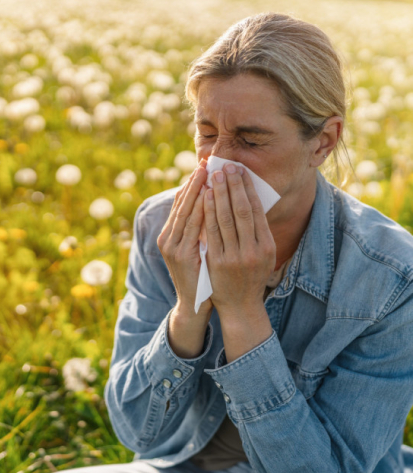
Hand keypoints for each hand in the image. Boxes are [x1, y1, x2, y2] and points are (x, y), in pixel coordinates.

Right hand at [157, 159, 213, 315]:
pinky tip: (209, 196)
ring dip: (196, 190)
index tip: (203, 165)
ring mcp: (172, 247)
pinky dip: (199, 209)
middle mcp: (167, 238)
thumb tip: (212, 203)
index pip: (179, 203)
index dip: (190, 183)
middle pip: (180, 203)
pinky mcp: (181, 255)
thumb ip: (199, 229)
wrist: (194, 305)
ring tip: (207, 172)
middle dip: (193, 181)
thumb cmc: (201, 275)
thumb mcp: (197, 248)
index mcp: (169, 235)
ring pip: (184, 211)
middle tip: (205, 161)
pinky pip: (192, 227)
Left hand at [202, 163, 275, 314]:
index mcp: (267, 246)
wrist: (240, 307)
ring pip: (226, 218)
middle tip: (227, 165)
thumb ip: (257, 232)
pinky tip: (206, 196)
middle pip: (242, 210)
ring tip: (215, 174)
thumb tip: (249, 199)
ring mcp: (234, 257)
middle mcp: (253, 250)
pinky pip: (211, 231)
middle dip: (234, 185)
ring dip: (220, 193)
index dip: (248, 188)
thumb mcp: (262, 255)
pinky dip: (209, 211)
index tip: (240, 171)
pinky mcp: (217, 262)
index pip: (256, 210)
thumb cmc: (250, 276)